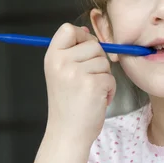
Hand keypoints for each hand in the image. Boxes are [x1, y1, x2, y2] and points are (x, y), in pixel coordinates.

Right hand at [44, 23, 115, 143]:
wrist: (68, 133)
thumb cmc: (68, 105)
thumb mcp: (61, 74)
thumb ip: (72, 52)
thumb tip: (86, 29)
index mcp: (52, 57)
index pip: (68, 29)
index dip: (82, 37)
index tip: (84, 52)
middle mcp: (61, 62)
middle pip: (94, 44)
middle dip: (98, 61)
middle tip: (87, 81)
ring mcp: (77, 73)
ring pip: (105, 62)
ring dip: (104, 77)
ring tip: (91, 92)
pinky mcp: (93, 84)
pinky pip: (112, 77)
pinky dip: (110, 90)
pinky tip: (97, 100)